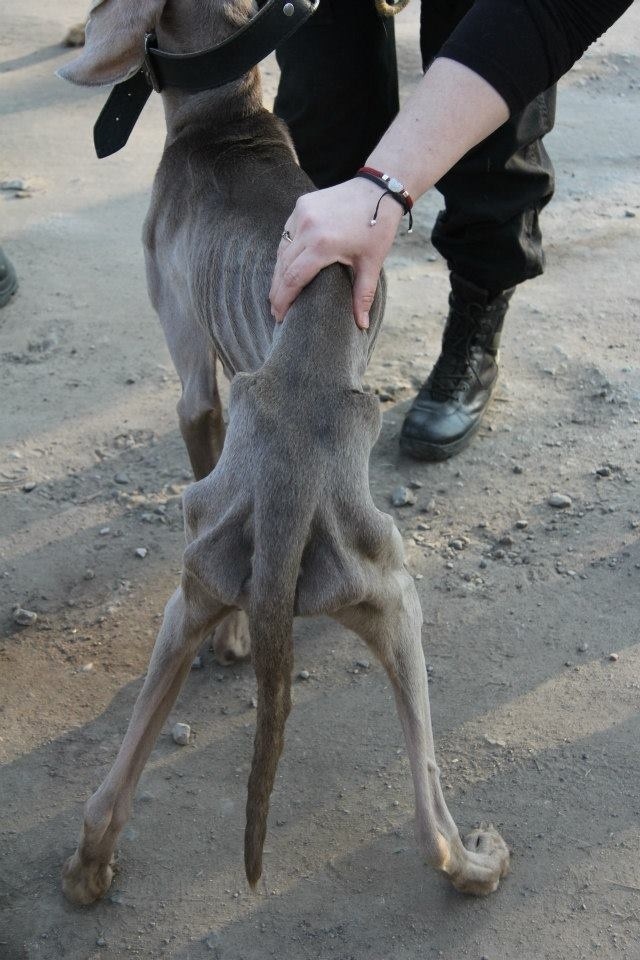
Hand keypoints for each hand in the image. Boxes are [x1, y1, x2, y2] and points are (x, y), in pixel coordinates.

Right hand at [269, 177, 403, 329]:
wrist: (378, 190)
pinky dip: (285, 252)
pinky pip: (286, 234)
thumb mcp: (371, 264)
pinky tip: (285, 268)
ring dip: (278, 273)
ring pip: (282, 250)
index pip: (293, 279)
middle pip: (283, 266)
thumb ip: (363, 296)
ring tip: (278, 293)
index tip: (280, 317)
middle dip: (277, 291)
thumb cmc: (377, 229)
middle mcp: (307, 227)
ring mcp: (301, 213)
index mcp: (323, 244)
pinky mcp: (301, 205)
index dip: (284, 300)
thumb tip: (362, 326)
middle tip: (276, 311)